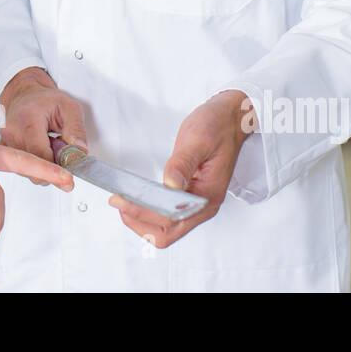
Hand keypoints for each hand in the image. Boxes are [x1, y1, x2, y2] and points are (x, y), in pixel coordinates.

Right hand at [0, 66, 87, 180]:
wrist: (24, 94)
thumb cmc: (45, 100)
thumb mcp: (69, 107)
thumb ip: (76, 129)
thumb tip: (79, 153)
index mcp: (28, 119)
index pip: (40, 155)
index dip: (56, 171)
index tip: (69, 180)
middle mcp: (12, 131)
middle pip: (31, 168)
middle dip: (50, 170)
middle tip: (61, 156)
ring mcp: (4, 141)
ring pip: (26, 171)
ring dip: (42, 166)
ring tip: (49, 147)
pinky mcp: (2, 149)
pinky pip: (20, 168)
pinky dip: (33, 165)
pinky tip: (40, 151)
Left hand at [109, 90, 255, 248]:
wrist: (232, 119)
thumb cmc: (218, 127)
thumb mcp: (198, 139)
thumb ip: (183, 163)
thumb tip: (170, 184)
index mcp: (208, 196)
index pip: (171, 218)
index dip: (143, 211)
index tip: (121, 200)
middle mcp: (204, 206)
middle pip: (167, 233)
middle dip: (139, 221)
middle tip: (118, 202)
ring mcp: (197, 204)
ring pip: (166, 229)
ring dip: (142, 220)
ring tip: (123, 203)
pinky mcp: (191, 197)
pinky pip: (168, 217)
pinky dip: (149, 214)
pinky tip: (136, 200)